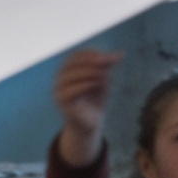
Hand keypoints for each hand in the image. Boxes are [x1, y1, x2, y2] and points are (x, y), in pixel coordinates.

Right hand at [53, 48, 120, 165]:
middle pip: (72, 63)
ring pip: (70, 75)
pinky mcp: (61, 102)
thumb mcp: (103, 80)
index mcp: (67, 70)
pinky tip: (97, 83)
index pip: (76, 56)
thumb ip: (108, 66)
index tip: (107, 57)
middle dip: (91, 61)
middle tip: (107, 63)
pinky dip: (84, 85)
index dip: (91, 54)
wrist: (91, 123)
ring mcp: (58, 90)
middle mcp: (59, 78)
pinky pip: (69, 91)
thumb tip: (120, 54)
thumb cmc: (96, 99)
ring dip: (89, 72)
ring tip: (105, 74)